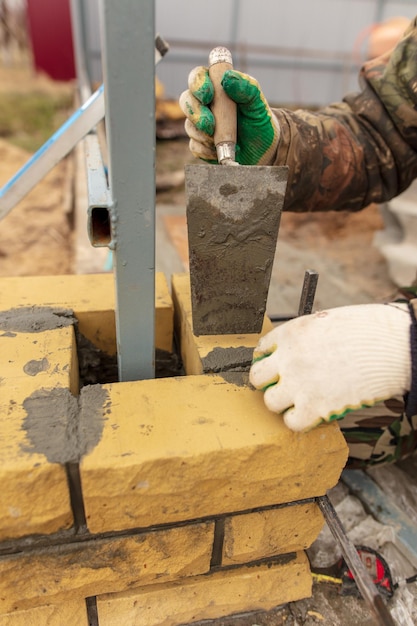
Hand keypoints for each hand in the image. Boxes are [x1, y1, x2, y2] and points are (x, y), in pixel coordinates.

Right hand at [179, 67, 279, 164]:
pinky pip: (195, 147)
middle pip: (186, 100)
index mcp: (216, 87)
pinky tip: (218, 152)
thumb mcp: (258, 104)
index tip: (208, 95)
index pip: (198, 77)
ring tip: (222, 141)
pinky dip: (206, 150)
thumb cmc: (259, 120)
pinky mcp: (200, 144)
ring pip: (189, 126)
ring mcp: (200, 125)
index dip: (198, 84)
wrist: (263, 148)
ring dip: (203, 135)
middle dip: (196, 113)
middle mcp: (204, 104)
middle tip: (210, 125)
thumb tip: (228, 77)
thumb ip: (247, 87)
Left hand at [249, 303, 410, 431]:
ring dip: (285, 403)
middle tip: (288, 386)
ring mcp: (299, 383)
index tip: (277, 369)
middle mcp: (288, 358)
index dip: (269, 362)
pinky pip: (291, 423)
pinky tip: (315, 413)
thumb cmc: (367, 332)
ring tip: (304, 400)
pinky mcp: (315, 407)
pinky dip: (300, 421)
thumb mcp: (326, 323)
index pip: (260, 351)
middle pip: (257, 378)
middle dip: (271, 383)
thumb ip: (304, 339)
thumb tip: (296, 354)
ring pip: (270, 403)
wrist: (393, 347)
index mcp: (290, 333)